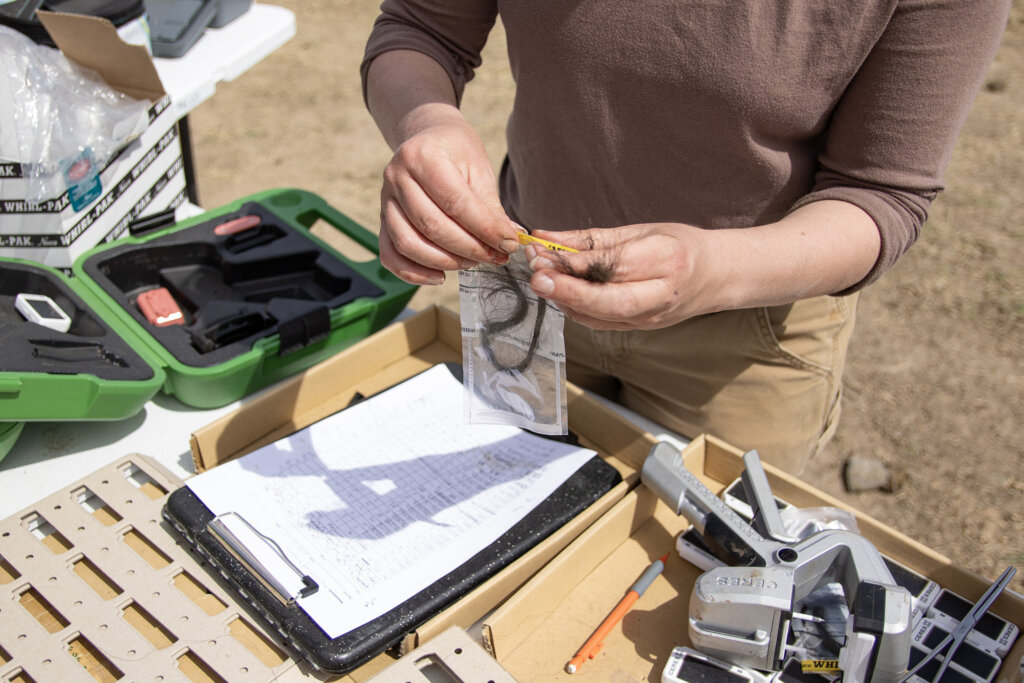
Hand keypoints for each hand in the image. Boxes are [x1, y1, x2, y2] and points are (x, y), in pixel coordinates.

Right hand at [378, 119, 520, 284]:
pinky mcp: (382, 219)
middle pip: (432, 226)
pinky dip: (413, 273)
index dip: (485, 229)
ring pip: (409, 244)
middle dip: (469, 248)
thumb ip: (490, 208)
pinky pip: (390, 255)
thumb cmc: (456, 152)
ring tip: (471, 261)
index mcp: (424, 156)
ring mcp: (385, 199)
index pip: (456, 202)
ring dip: (444, 261)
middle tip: (494, 256)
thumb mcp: (478, 169)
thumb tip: (509, 242)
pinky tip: (440, 275)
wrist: (427, 136)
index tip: (509, 244)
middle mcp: (397, 176)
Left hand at [524, 223, 717, 329]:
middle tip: (538, 279)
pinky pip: (600, 322)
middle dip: (569, 291)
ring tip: (540, 280)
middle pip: (609, 301)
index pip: (615, 266)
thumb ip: (593, 239)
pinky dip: (575, 308)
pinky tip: (558, 291)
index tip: (545, 255)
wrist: (716, 277)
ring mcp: (651, 317)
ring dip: (565, 300)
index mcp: (666, 259)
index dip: (577, 265)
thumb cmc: (679, 245)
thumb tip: (547, 238)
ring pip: (600, 316)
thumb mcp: (641, 230)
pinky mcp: (640, 327)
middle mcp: (660, 294)